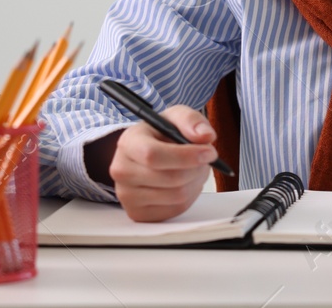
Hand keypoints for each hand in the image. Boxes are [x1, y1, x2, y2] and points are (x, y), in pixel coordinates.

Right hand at [106, 105, 217, 221]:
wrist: (144, 154)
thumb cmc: (160, 134)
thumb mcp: (174, 117)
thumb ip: (191, 120)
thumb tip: (206, 136)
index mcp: (128, 143)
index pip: (154, 156)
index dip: (186, 156)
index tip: (209, 152)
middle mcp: (121, 171)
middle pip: (170, 179)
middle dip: (197, 168)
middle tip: (207, 158)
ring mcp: (127, 196)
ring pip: (177, 196)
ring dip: (196, 181)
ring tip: (196, 168)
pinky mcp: (138, 213)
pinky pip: (176, 209)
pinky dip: (190, 196)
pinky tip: (187, 182)